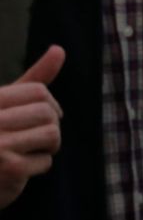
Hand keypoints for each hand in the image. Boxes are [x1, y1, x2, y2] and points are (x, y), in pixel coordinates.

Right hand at [0, 46, 64, 208]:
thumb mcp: (6, 105)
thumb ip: (32, 80)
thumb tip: (59, 49)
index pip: (39, 92)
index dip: (50, 105)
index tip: (44, 116)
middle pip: (47, 113)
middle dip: (49, 126)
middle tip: (36, 139)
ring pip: (52, 134)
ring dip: (47, 146)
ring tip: (29, 151)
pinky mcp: (9, 168)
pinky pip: (46, 161)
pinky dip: (38, 166)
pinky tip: (20, 170)